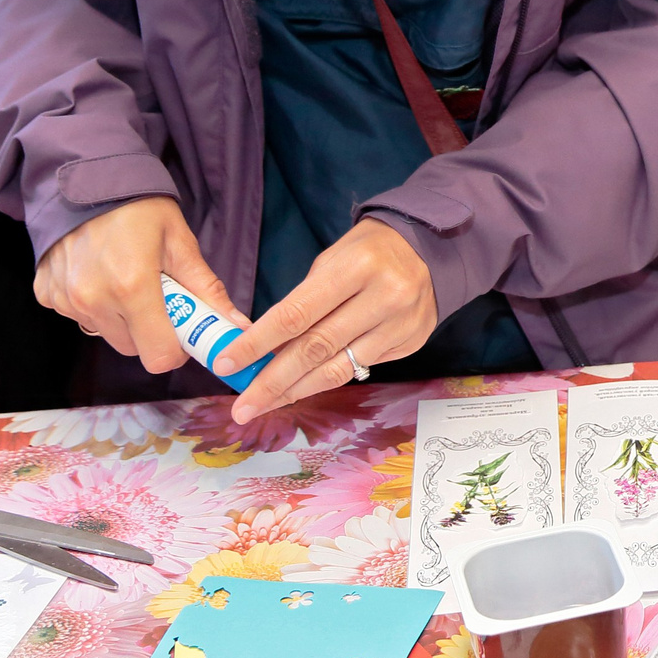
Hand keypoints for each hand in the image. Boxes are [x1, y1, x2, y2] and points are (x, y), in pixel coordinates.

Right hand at [35, 196, 234, 374]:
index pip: (159, 356)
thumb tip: (241, 327)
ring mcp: (65, 299)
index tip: (182, 328)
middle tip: (157, 297)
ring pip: (105, 334)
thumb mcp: (180, 243)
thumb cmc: (140, 208)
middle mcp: (93, 299)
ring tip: (126, 279)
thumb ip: (208, 291)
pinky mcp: (46, 294)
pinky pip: (77, 317)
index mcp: (133, 288)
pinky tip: (98, 274)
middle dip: (150, 332)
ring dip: (120, 319)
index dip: (176, 348)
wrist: (86, 178)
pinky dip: (91, 306)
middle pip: (132, 349)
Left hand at [214, 220, 438, 422]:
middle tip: (241, 406)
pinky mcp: (411, 343)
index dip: (257, 343)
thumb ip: (302, 304)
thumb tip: (262, 350)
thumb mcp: (332, 262)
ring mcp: (401, 324)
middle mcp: (383, 297)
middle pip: (315, 348)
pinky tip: (303, 387)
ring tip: (264, 405)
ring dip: (295, 391)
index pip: (297, 313)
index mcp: (357, 267)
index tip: (226, 364)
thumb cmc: (369, 252)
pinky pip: (360, 368)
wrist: (431, 250)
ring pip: (338, 369)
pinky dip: (326, 379)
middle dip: (272, 382)